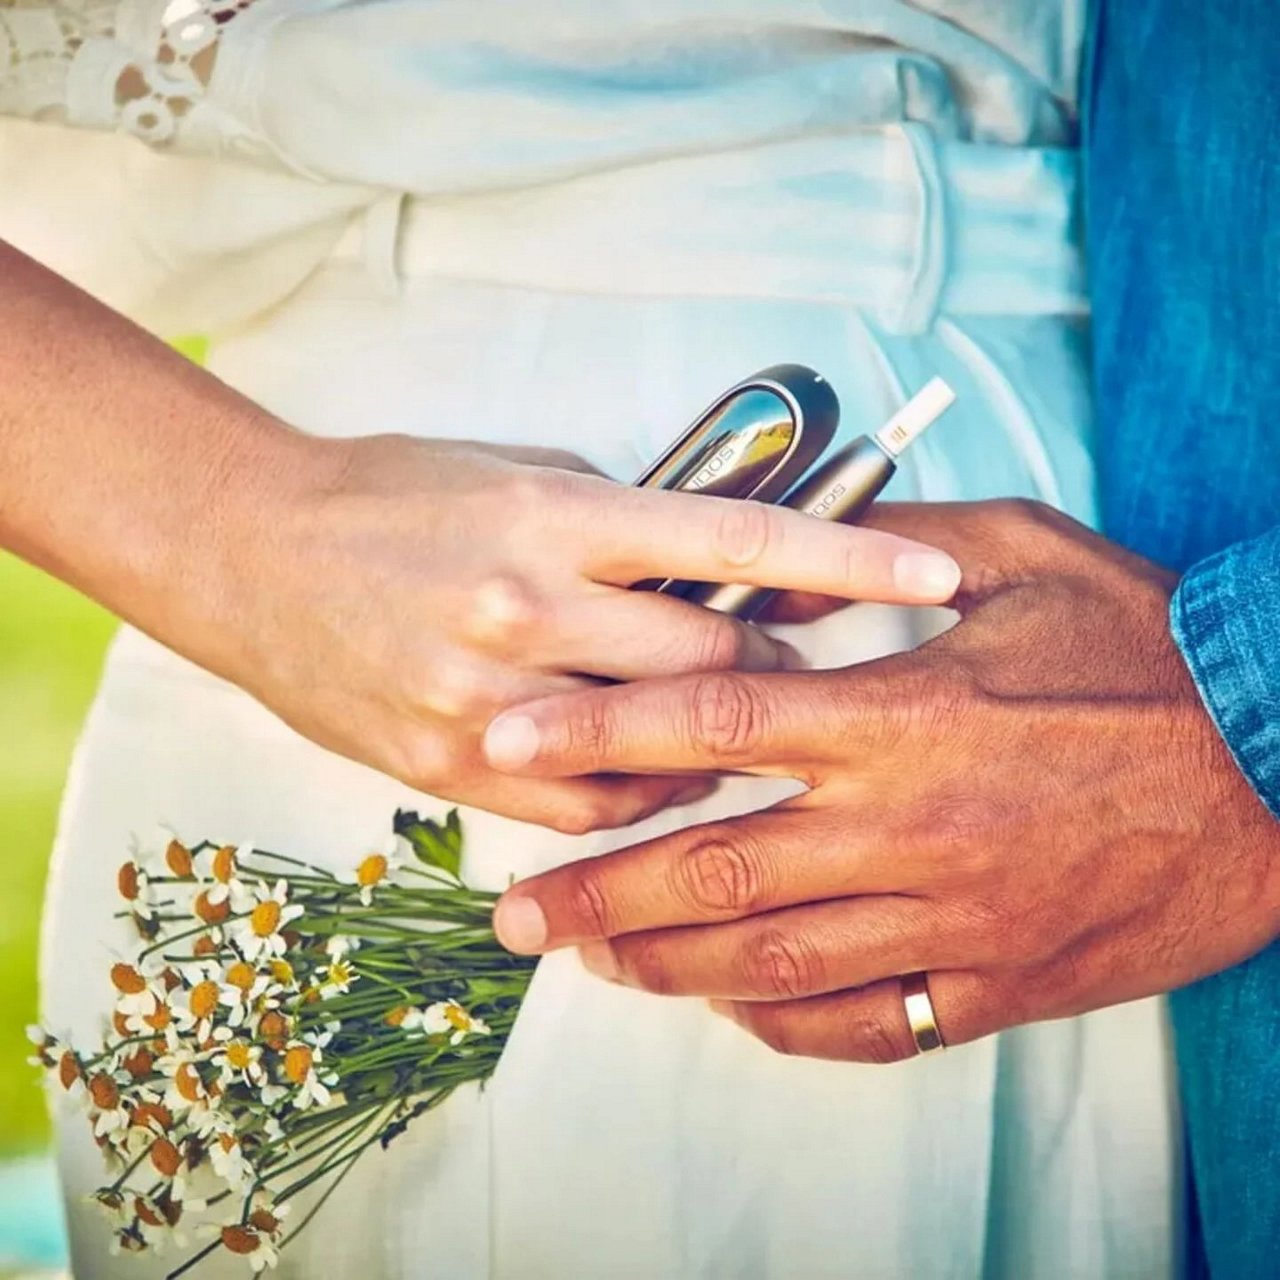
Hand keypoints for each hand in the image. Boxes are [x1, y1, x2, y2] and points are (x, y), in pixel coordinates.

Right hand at [197, 434, 958, 831]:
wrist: (253, 556)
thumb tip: (716, 561)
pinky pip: (586, 812)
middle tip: (799, 677)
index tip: (935, 577)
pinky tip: (638, 771)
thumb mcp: (514, 470)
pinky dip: (636, 797)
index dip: (848, 562)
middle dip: (774, 678)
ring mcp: (488, 700)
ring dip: (708, 746)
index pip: (736, 541)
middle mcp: (528, 608)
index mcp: (555, 517)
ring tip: (715, 726)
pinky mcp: (449, 770)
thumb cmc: (391, 495)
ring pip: (657, 755)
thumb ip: (618, 519)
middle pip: (712, 667)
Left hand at [481, 499, 1279, 1057]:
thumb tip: (783, 549)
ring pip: (769, 958)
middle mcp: (905, 823)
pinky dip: (782, 1019)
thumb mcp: (1026, 553)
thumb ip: (894, 544)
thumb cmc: (1150, 651)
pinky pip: (865, 1021)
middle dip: (594, 891)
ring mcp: (949, 916)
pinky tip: (730, 1002)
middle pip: (711, 867)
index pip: (708, 717)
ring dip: (664, 963)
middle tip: (514, 910)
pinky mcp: (997, 981)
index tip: (507, 746)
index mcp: (900, 712)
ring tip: (594, 956)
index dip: (594, 731)